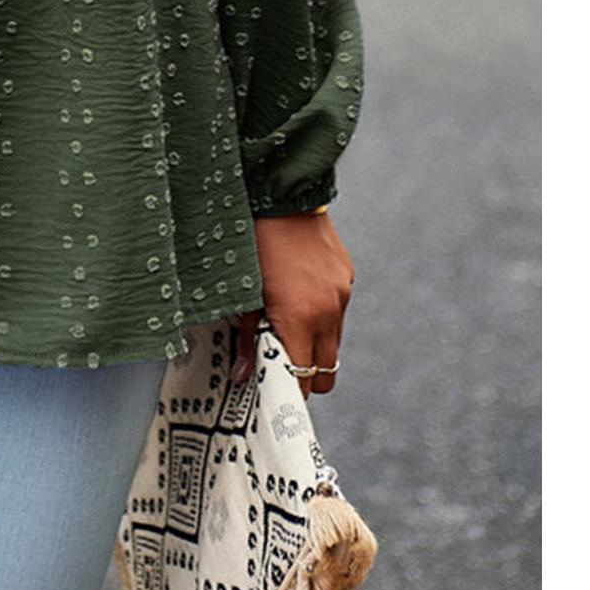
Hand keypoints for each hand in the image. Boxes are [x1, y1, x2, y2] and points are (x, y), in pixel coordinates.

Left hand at [231, 210, 353, 398]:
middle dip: (305, 376)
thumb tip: (242, 377)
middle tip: (281, 367)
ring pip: (334, 343)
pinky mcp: (347, 279)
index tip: (275, 393)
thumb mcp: (244, 294)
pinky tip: (299, 296)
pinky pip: (337, 312)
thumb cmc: (253, 244)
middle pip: (326, 372)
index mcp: (299, 318)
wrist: (282, 195)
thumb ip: (246, 339)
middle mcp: (327, 311)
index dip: (289, 390)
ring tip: (288, 329)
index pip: (303, 377)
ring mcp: (341, 295)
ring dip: (314, 346)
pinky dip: (321, 316)